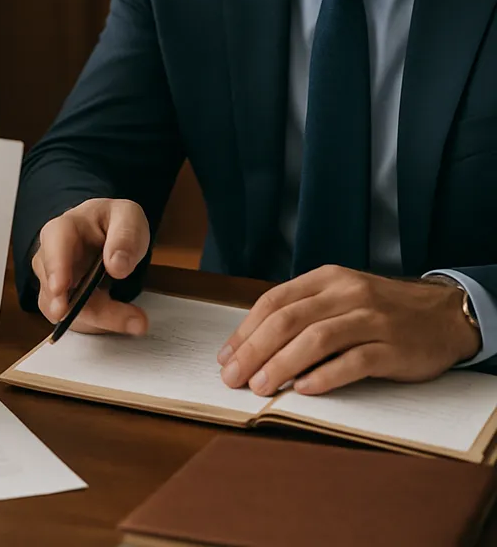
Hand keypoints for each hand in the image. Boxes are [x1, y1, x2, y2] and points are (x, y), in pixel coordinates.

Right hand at [32, 198, 150, 334]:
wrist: (107, 235)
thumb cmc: (112, 222)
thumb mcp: (128, 217)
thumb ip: (125, 237)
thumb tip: (117, 266)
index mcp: (63, 228)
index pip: (54, 246)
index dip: (55, 268)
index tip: (61, 288)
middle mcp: (49, 257)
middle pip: (55, 286)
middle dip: (76, 307)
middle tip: (111, 320)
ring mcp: (52, 283)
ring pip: (64, 309)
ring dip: (100, 318)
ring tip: (135, 320)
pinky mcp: (62, 303)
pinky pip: (75, 320)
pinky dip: (101, 324)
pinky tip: (125, 319)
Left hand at [218, 265, 482, 395]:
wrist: (442, 313)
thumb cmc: (380, 309)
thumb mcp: (339, 296)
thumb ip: (302, 312)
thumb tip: (253, 345)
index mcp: (326, 279)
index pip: (274, 301)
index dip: (245, 330)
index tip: (225, 356)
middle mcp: (346, 294)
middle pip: (289, 320)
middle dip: (254, 350)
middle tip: (233, 377)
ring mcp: (371, 319)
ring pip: (316, 339)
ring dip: (282, 364)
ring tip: (259, 386)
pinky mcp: (394, 348)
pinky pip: (354, 361)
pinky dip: (325, 376)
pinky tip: (304, 389)